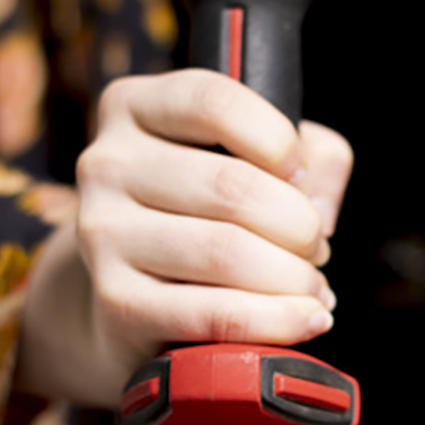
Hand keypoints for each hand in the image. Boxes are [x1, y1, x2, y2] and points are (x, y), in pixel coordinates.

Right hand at [16, 69, 351, 404]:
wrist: (135, 298)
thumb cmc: (205, 218)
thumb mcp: (254, 162)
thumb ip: (312, 156)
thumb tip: (321, 207)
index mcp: (134, 108)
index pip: (215, 103)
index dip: (278, 141)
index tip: (299, 176)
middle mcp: (106, 164)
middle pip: (232, 188)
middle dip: (299, 228)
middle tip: (316, 251)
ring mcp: (103, 235)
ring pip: (226, 252)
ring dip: (293, 279)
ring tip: (312, 290)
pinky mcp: (117, 303)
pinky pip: (215, 314)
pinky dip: (277, 321)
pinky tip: (306, 321)